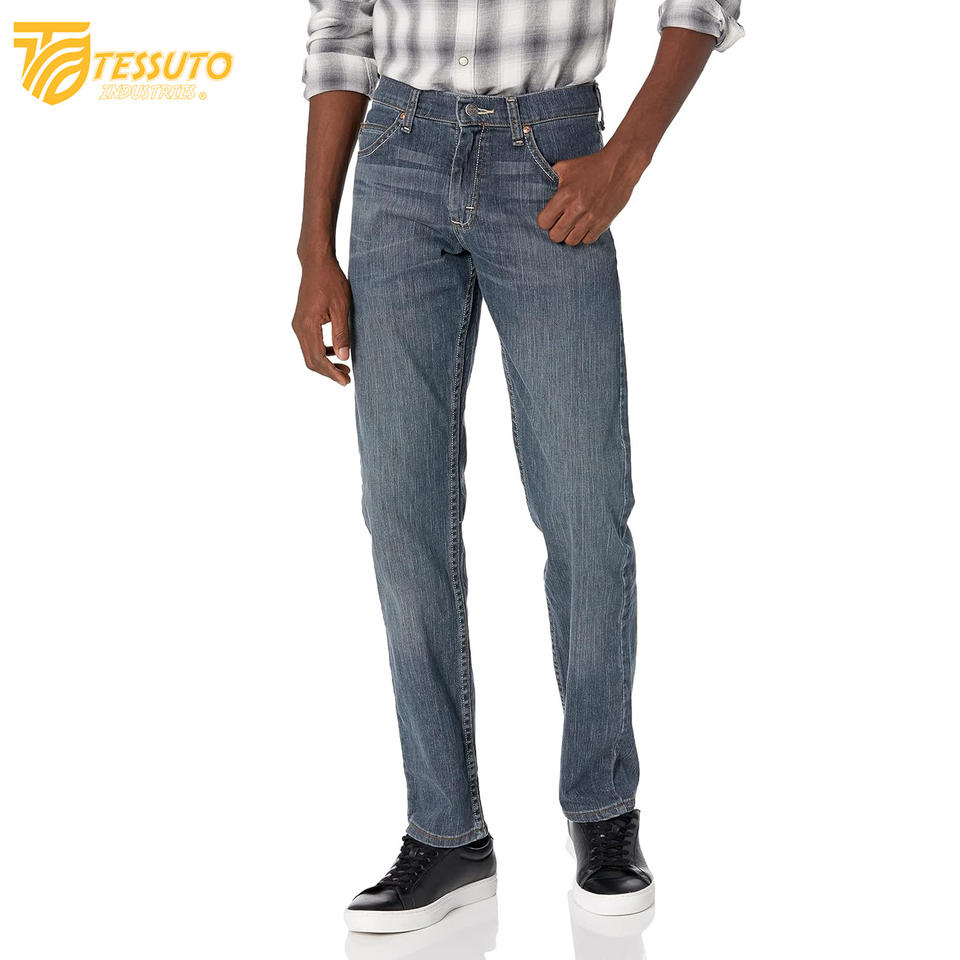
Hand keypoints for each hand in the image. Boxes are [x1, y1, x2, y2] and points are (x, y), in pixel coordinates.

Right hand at [292, 254, 351, 385]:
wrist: (316, 263)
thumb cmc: (331, 281)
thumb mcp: (341, 308)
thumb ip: (341, 334)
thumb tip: (344, 357)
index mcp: (308, 325)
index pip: (318, 358)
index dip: (332, 373)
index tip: (346, 381)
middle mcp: (299, 327)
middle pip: (311, 360)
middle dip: (328, 372)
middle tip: (347, 378)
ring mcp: (298, 324)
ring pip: (309, 354)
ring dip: (325, 363)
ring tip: (344, 367)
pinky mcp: (301, 321)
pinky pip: (309, 343)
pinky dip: (321, 352)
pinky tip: (336, 351)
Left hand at [536, 144, 648, 245]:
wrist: (619, 166)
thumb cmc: (591, 165)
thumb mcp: (565, 167)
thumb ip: (550, 178)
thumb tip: (539, 186)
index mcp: (564, 195)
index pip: (544, 222)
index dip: (545, 221)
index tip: (550, 217)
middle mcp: (576, 209)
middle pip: (555, 236)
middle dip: (556, 231)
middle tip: (560, 224)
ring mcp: (590, 218)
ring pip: (571, 241)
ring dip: (570, 235)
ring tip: (573, 227)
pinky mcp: (603, 222)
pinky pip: (588, 240)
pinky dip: (585, 236)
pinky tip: (586, 226)